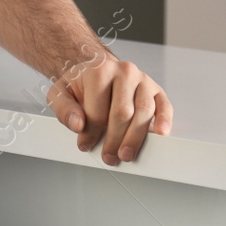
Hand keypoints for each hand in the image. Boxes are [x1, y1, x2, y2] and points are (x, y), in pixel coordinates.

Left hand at [46, 52, 172, 164]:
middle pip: (122, 113)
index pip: (97, 109)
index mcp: (100, 70)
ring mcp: (143, 80)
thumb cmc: (81, 84)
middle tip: (108, 156)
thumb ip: (64, 108)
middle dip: (114, 140)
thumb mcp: (61, 92)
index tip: (85, 145)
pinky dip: (164, 121)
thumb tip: (78, 125)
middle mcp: (124, 72)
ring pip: (144, 112)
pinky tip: (160, 134)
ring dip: (135, 138)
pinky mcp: (156, 89)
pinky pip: (164, 106)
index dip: (91, 133)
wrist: (97, 70)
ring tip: (125, 154)